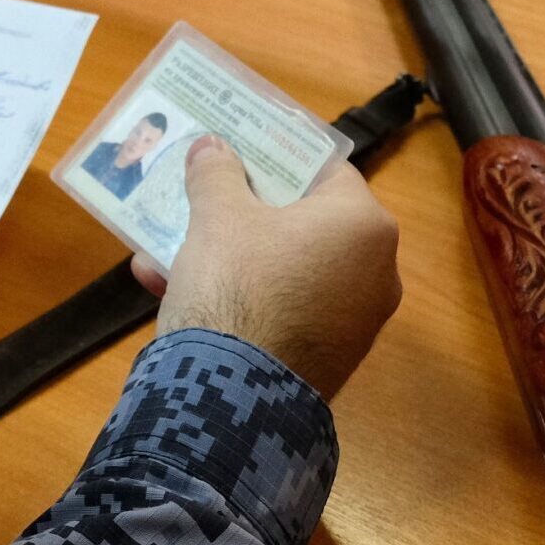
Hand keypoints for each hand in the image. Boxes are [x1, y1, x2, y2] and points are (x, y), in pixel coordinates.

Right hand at [131, 136, 400, 396]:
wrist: (233, 398)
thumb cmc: (237, 285)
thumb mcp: (216, 217)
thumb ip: (216, 173)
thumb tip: (212, 146)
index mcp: (365, 225)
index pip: (325, 172)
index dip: (278, 160)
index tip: (240, 158)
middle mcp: (377, 273)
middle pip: (302, 226)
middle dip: (243, 216)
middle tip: (203, 205)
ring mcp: (356, 324)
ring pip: (285, 274)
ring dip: (228, 262)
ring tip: (167, 258)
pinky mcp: (330, 363)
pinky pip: (283, 315)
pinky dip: (241, 304)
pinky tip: (177, 301)